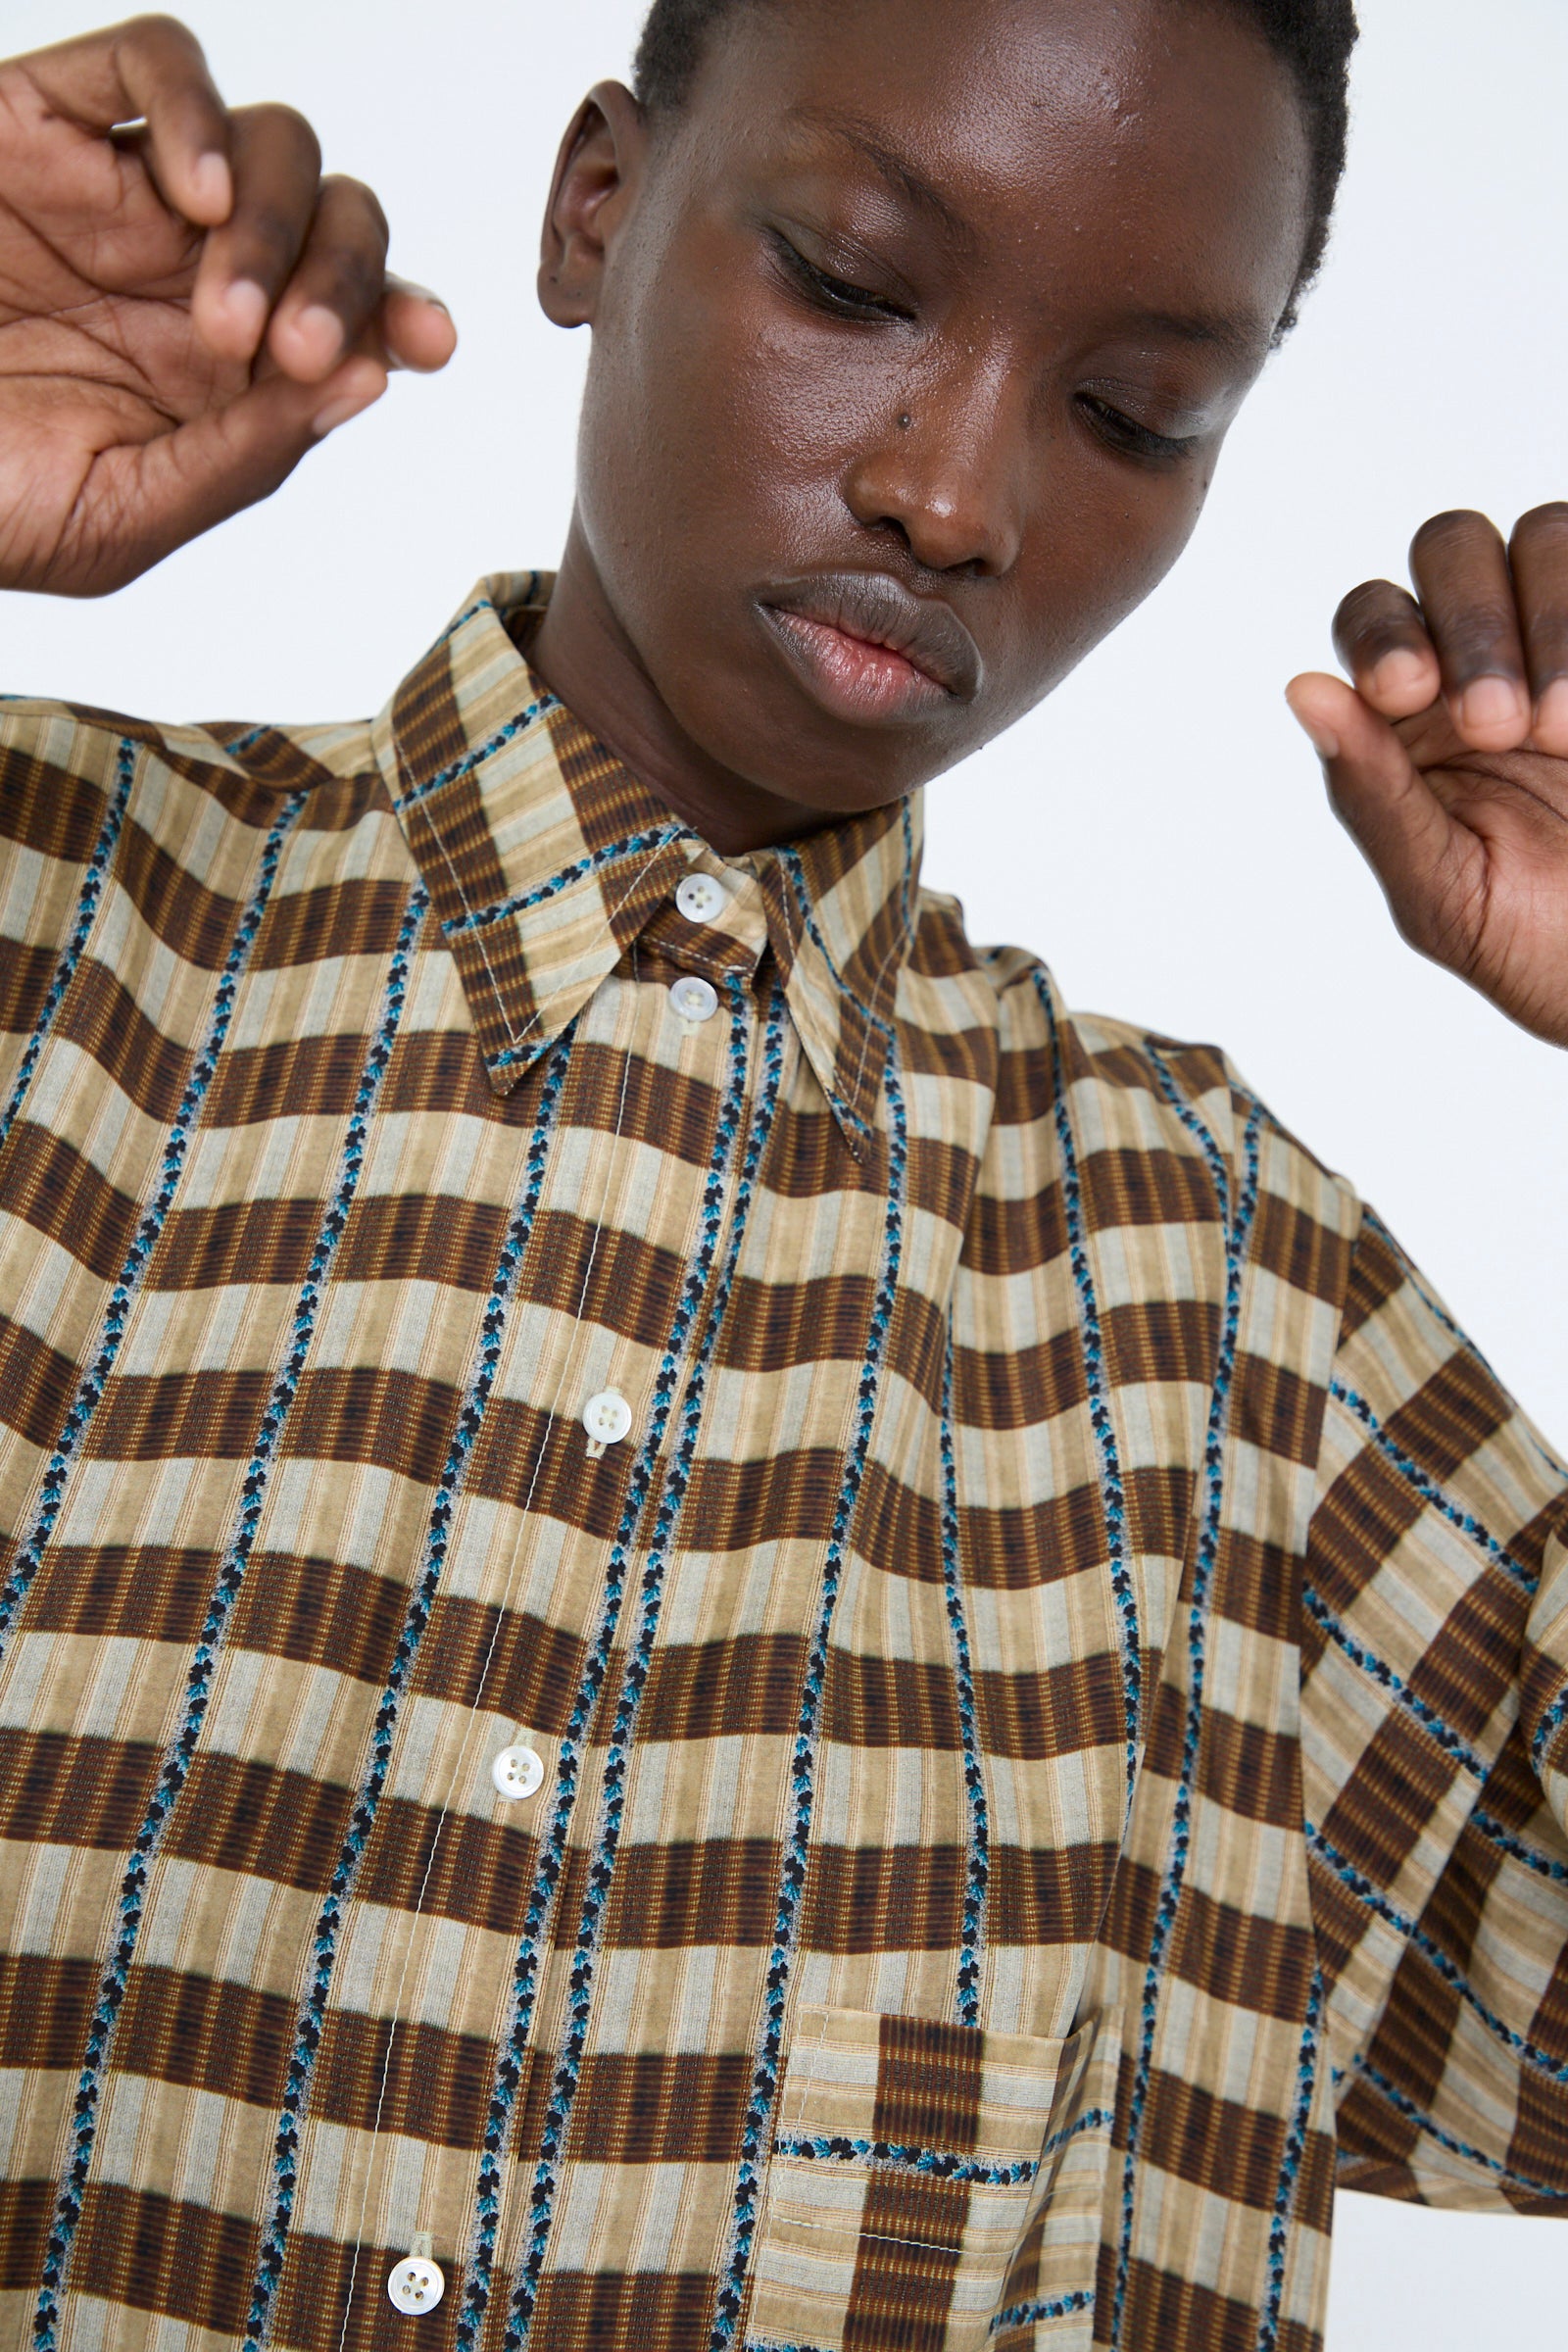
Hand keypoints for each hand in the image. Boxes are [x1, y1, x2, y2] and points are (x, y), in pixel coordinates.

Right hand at [0, 14, 456, 595]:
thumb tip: (368, 382)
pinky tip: (198, 195)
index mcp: (223, 374)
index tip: (428, 341)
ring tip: (225, 318)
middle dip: (345, 277)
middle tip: (294, 351)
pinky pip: (152, 64)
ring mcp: (122, 195)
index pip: (353, 314)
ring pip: (270, 143)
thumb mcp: (117, 517)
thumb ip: (239, 459)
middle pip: (336, 218)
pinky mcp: (41, 122)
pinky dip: (196, 109)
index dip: (403, 310)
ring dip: (282, 221)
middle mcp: (188, 273)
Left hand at [1287, 505, 1567, 1047]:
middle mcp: (1489, 657)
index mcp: (1412, 717)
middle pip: (1450, 547)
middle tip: (1495, 727)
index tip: (1407, 694)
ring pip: (1543, 536)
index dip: (1382, 634)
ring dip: (1549, 620)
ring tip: (1561, 738)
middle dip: (1470, 621)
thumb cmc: (1535, 948)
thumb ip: (1372, 793)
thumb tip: (1302, 689)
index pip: (1372, 616)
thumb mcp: (1441, 892)